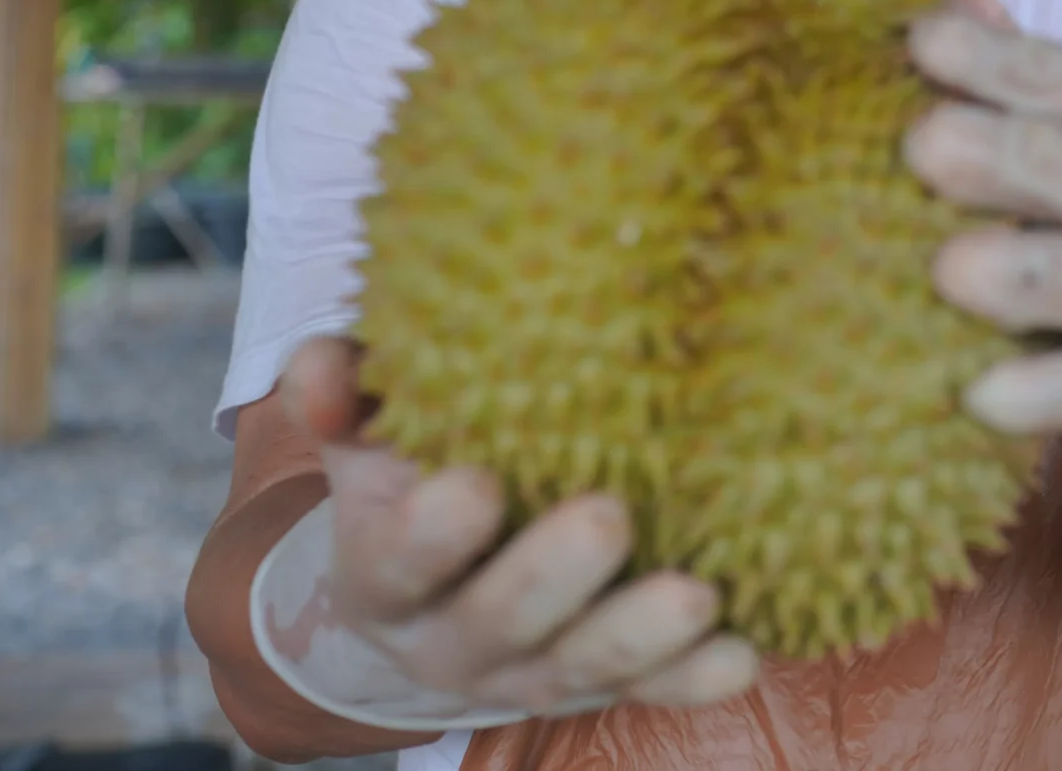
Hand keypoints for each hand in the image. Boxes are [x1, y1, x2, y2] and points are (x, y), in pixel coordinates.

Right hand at [276, 337, 759, 715]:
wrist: (435, 587)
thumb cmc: (412, 476)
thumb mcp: (367, 434)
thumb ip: (341, 390)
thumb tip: (319, 370)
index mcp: (383, 574)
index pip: (397, 563)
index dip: (430, 535)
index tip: (474, 484)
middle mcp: (451, 640)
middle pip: (498, 623)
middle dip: (549, 578)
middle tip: (606, 518)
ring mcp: (531, 670)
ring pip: (581, 667)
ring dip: (640, 636)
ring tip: (696, 595)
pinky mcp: (603, 684)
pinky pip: (651, 691)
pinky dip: (695, 675)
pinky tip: (742, 651)